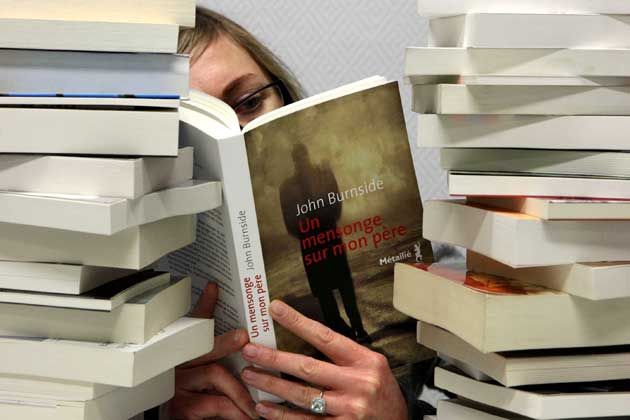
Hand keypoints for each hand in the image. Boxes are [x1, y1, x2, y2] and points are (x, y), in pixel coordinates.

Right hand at [168, 283, 257, 419]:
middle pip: (202, 347)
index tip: (213, 287)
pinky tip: (251, 413)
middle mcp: (177, 367)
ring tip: (259, 394)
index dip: (203, 306)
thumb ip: (221, 363)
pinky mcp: (183, 408)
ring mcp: (178, 386)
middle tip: (242, 336)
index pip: (193, 325)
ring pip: (215, 374)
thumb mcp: (208, 380)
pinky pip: (218, 404)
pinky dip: (239, 409)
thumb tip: (246, 343)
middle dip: (225, 341)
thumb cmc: (196, 404)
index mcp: (184, 356)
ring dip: (242, 385)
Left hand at [239, 300, 407, 419]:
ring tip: (250, 375)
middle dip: (274, 358)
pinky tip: (263, 408)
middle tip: (249, 350)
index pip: (325, 337)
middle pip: (307, 368)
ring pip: (302, 396)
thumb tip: (305, 336)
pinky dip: (281, 416)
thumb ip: (344, 356)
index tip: (275, 309)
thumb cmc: (382, 393)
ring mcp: (350, 410)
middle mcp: (358, 384)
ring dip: (272, 386)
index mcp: (365, 361)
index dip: (298, 322)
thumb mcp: (372, 366)